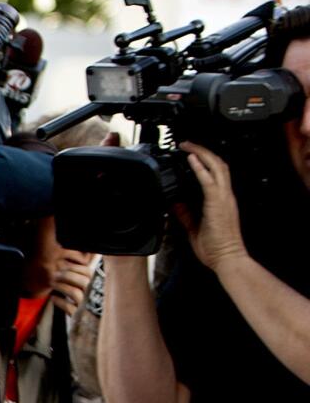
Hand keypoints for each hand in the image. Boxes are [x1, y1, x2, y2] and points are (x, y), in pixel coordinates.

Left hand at [48, 249, 95, 316]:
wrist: (85, 323)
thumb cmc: (81, 298)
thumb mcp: (83, 284)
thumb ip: (84, 271)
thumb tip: (90, 254)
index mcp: (94, 285)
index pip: (89, 272)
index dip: (76, 266)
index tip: (63, 264)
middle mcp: (92, 295)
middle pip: (84, 281)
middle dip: (67, 275)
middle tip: (55, 273)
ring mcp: (86, 306)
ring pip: (76, 293)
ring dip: (62, 287)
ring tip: (52, 284)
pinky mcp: (78, 316)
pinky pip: (69, 308)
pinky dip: (59, 302)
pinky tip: (52, 298)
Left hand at [175, 141, 247, 272]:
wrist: (227, 258)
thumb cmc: (215, 247)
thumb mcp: (194, 228)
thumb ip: (185, 214)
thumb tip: (175, 203)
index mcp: (220, 200)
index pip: (215, 173)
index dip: (204, 161)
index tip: (190, 155)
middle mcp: (225, 196)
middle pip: (217, 164)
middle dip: (202, 151)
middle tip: (186, 143)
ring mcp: (224, 198)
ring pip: (216, 166)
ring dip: (201, 153)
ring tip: (187, 146)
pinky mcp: (219, 203)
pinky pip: (209, 180)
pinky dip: (200, 168)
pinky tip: (192, 159)